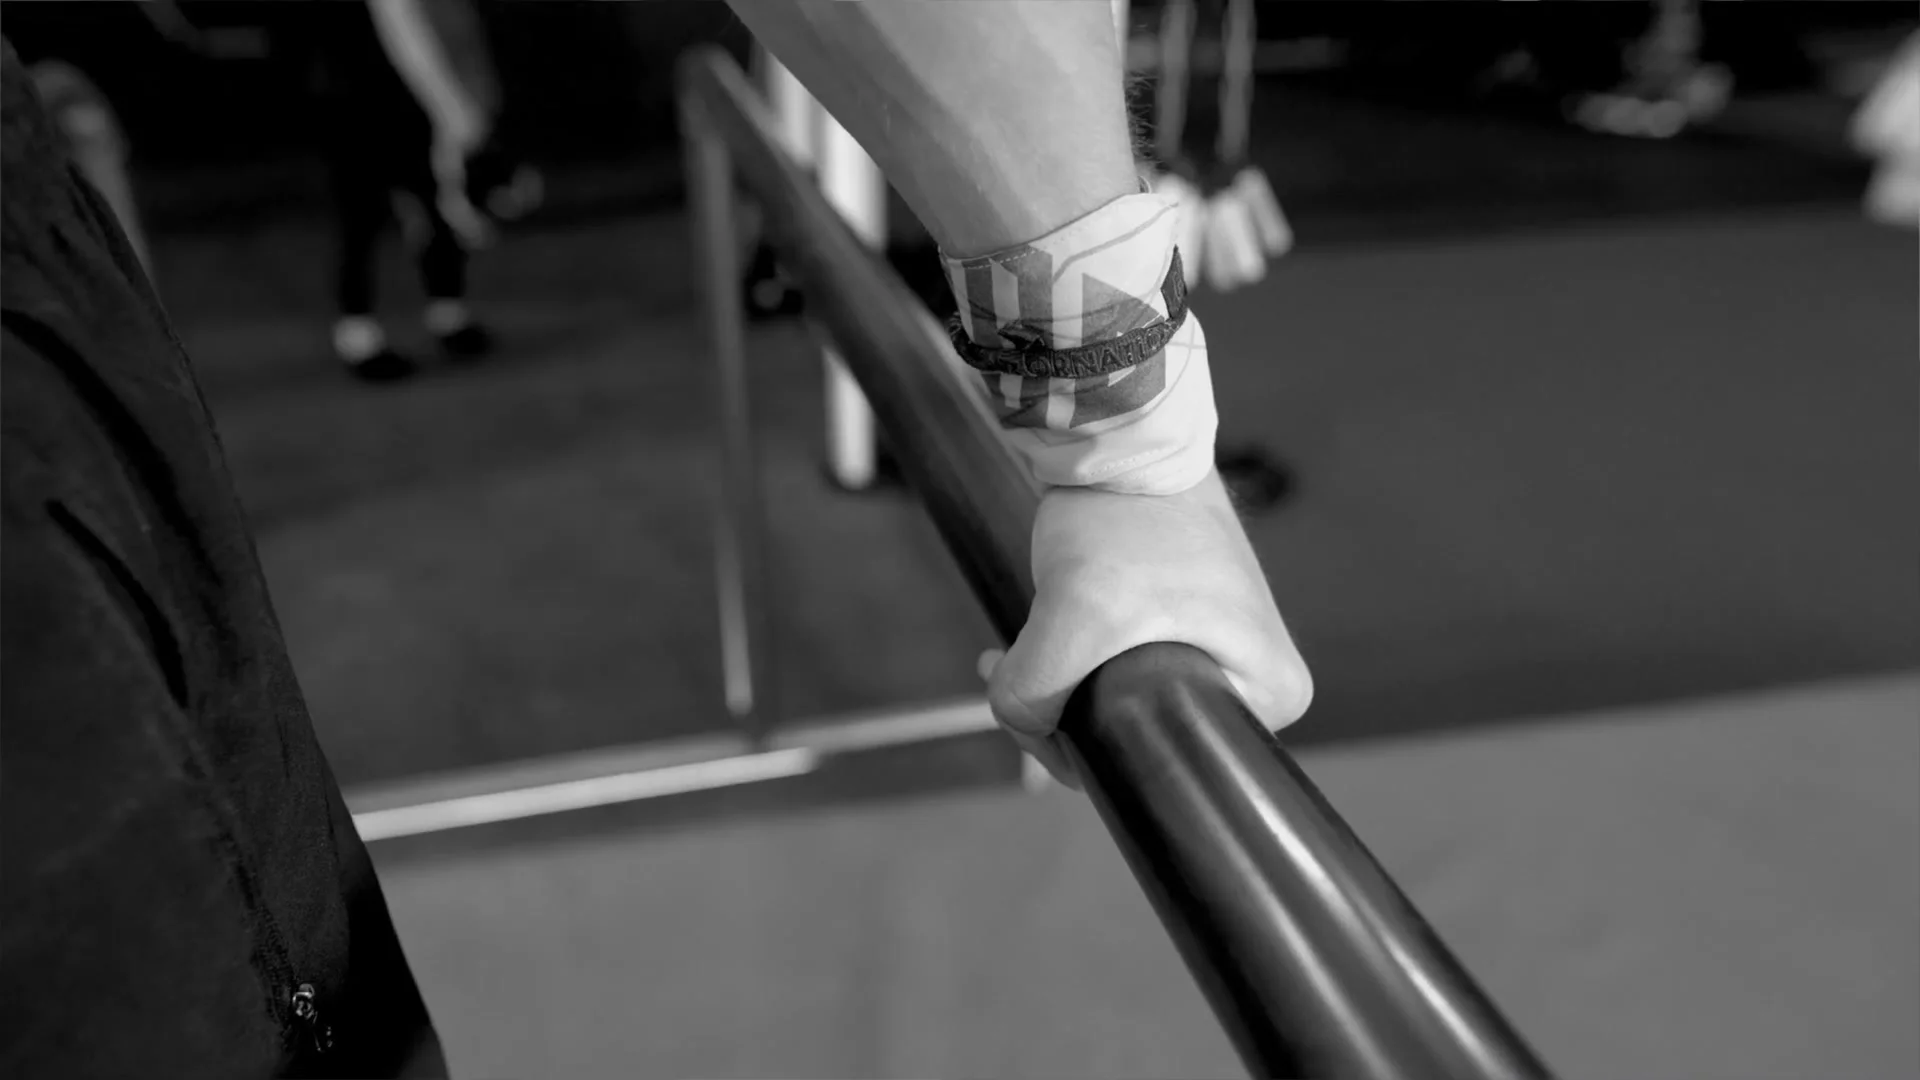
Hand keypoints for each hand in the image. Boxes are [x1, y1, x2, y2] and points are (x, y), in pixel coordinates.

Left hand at [981, 470, 1312, 785]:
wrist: (1125, 440)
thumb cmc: (1128, 520)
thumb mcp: (1078, 614)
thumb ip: (1036, 692)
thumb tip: (1024, 726)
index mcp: (1274, 692)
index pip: (1170, 764)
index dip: (1088, 753)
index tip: (1038, 719)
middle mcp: (1262, 681)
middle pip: (1141, 737)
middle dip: (1064, 718)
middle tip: (1011, 680)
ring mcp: (1225, 650)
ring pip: (1120, 704)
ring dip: (1057, 687)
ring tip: (1007, 655)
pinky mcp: (1189, 624)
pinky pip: (1121, 670)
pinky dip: (1070, 661)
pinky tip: (1020, 644)